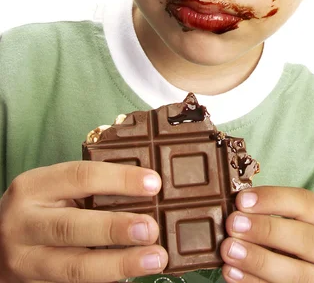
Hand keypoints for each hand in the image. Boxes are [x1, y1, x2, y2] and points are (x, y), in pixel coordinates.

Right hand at [0, 161, 168, 282]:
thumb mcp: (53, 189)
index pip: (81, 176)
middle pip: (73, 227)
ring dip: (120, 263)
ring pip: (75, 266)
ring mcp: (25, 260)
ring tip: (155, 258)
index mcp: (33, 186)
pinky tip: (133, 275)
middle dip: (116, 228)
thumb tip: (147, 189)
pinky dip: (107, 280)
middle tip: (152, 229)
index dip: (120, 179)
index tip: (154, 184)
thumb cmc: (38, 208)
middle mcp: (24, 223)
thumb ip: (89, 188)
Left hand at [220, 186, 313, 282]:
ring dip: (258, 260)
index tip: (242, 200)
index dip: (273, 199)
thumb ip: (275, 215)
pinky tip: (233, 272)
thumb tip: (239, 207)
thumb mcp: (299, 224)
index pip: (308, 204)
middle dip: (267, 230)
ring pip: (297, 274)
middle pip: (307, 239)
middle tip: (233, 224)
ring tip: (228, 250)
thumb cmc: (301, 244)